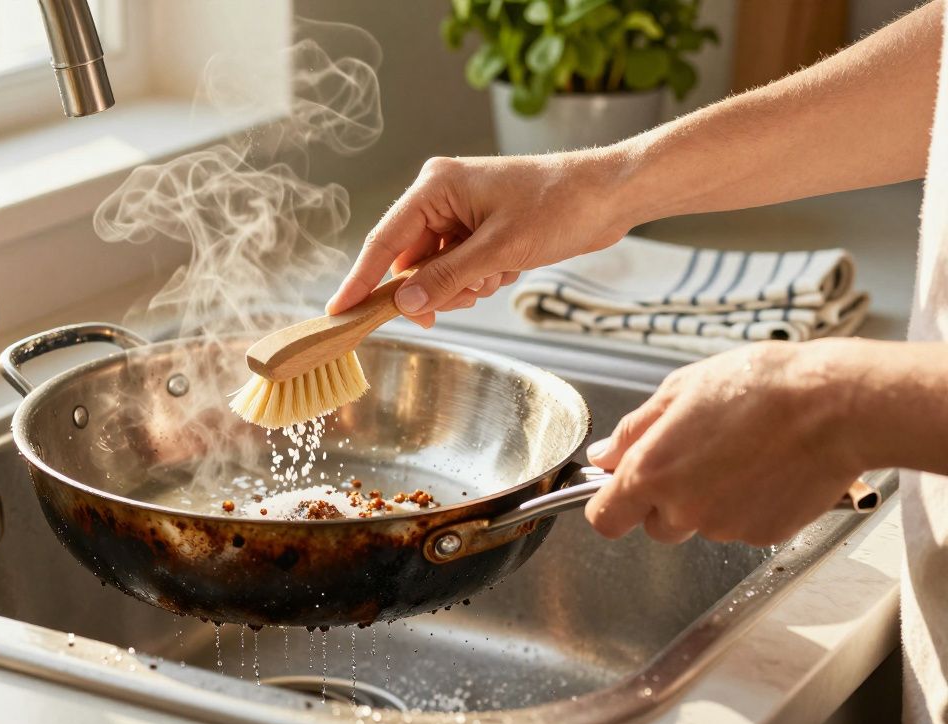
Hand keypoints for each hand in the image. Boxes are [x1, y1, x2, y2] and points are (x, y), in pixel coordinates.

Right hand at [325, 152, 630, 326]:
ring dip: (458, 287)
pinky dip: (474, 280)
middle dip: (431, 289)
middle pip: (409, 260)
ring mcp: (460, 212)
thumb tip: (403, 305)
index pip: (384, 240)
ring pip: (434, 269)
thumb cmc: (560, 206)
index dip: (360, 279)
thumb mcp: (499, 251)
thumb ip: (446, 279)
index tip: (338, 312)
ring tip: (493, 278)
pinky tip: (503, 271)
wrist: (610, 195)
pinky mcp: (479, 227)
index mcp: (436, 186)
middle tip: (455, 304)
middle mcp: (441, 195)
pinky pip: (456, 266)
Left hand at [583, 340, 869, 546]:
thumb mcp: (680, 390)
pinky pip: (742, 526)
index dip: (609, 504)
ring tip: (741, 452)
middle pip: (656, 526)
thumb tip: (604, 456)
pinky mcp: (765, 535)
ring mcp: (726, 527)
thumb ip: (633, 431)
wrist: (834, 405)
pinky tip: (766, 468)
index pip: (604, 519)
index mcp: (652, 472)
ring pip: (701, 524)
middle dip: (667, 500)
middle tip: (697, 456)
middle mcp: (684, 509)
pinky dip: (748, 504)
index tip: (619, 490)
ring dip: (710, 499)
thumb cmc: (760, 387)